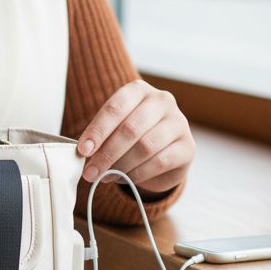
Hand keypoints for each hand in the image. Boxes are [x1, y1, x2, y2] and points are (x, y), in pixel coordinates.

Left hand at [76, 79, 194, 194]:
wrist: (163, 153)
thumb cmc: (132, 137)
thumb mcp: (114, 130)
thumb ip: (101, 137)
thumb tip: (83, 155)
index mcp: (139, 90)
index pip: (115, 107)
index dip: (98, 130)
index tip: (83, 151)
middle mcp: (162, 101)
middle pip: (130, 128)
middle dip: (107, 154)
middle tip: (90, 172)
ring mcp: (178, 122)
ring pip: (145, 146)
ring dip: (121, 166)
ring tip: (105, 177)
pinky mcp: (188, 147)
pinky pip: (159, 162)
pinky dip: (138, 174)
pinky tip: (126, 179)